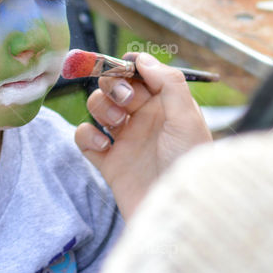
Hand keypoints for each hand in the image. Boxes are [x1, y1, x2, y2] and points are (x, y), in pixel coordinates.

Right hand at [74, 53, 210, 218]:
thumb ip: (168, 83)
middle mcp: (144, 120)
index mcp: (166, 106)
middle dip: (113, 85)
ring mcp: (124, 140)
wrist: (175, 215)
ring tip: (116, 125)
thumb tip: (142, 58)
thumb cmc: (188, 166)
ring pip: (97, 107)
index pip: (141, 74)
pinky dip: (87, 137)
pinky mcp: (107, 162)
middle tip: (124, 99)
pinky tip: (103, 148)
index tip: (125, 67)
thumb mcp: (187, 119)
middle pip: (114, 86)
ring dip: (101, 108)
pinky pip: (84, 137)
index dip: (129, 67)